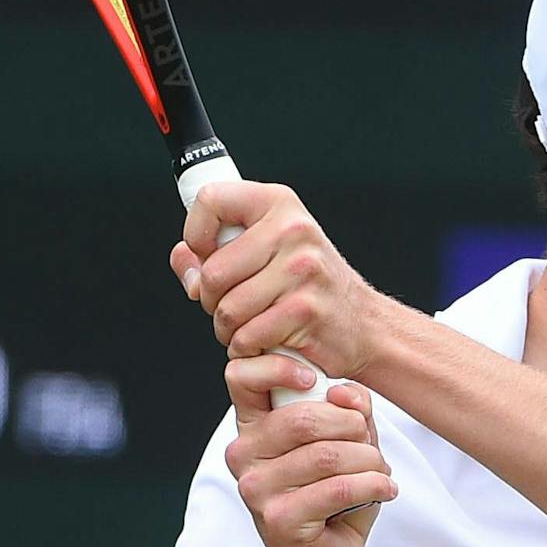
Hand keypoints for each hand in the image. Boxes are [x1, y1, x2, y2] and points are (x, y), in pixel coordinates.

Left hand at [173, 182, 389, 378]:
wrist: (363, 324)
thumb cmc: (310, 287)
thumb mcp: (267, 251)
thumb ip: (215, 252)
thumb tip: (183, 258)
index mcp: (278, 204)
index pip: (212, 200)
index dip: (196, 234)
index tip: (206, 255)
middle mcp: (292, 229)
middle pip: (213, 271)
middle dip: (211, 300)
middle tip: (231, 305)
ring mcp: (301, 269)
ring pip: (227, 309)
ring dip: (227, 328)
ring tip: (249, 324)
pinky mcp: (304, 309)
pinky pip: (247, 336)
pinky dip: (246, 347)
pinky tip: (264, 339)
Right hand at [225, 360, 393, 546]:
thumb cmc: (332, 502)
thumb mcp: (346, 446)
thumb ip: (349, 412)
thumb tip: (347, 394)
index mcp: (252, 428)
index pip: (241, 375)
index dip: (278, 366)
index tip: (316, 383)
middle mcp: (243, 455)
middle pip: (305, 417)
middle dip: (354, 429)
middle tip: (370, 448)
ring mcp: (256, 489)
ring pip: (329, 454)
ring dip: (371, 462)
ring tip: (379, 473)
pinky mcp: (279, 519)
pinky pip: (339, 488)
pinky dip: (375, 486)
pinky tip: (385, 490)